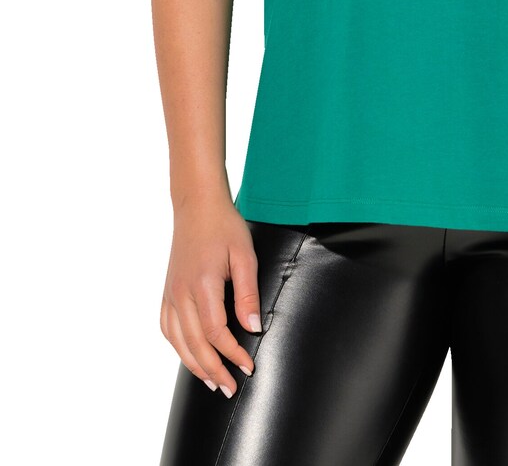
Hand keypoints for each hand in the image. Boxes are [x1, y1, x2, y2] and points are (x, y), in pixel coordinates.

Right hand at [160, 197, 262, 396]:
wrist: (197, 206)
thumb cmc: (224, 227)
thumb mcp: (244, 255)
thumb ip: (248, 294)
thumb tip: (253, 329)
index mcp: (202, 284)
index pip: (216, 332)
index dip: (232, 354)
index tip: (248, 366)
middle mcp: (181, 293)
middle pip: (194, 344)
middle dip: (213, 370)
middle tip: (230, 388)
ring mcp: (170, 293)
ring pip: (178, 341)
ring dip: (194, 365)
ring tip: (212, 382)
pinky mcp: (167, 291)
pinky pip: (167, 328)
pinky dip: (178, 347)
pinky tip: (190, 356)